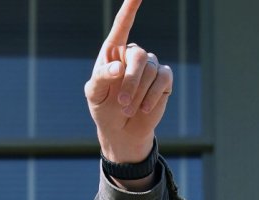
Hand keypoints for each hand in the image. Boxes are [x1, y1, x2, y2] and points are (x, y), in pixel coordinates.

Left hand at [84, 0, 173, 164]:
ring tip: (128, 109)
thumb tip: (118, 67)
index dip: (131, 8)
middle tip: (121, 103)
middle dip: (129, 82)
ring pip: (150, 71)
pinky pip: (163, 80)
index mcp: (113, 53)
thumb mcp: (94, 95)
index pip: (122, 25)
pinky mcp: (164, 79)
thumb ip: (101, 78)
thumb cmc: (104, 108)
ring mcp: (150, 66)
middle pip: (138, 57)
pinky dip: (152, 96)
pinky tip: (143, 109)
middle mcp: (133, 55)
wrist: (121, 130)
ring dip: (137, 94)